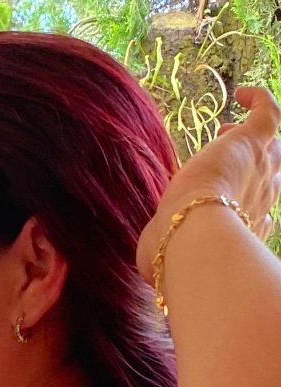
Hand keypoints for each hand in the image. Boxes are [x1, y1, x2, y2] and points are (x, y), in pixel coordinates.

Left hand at [137, 86, 280, 280]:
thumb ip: (162, 254)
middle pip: (270, 173)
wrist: (194, 240)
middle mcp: (262, 199)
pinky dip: (259, 100)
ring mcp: (261, 170)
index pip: (257, 206)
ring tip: (223, 131)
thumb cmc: (179, 255)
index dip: (241, 195)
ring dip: (250, 137)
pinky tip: (240, 93)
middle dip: (252, 163)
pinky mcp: (253, 143)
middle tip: (222, 158)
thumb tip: (148, 264)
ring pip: (271, 147)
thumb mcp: (168, 255)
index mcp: (248, 225)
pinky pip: (268, 113)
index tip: (219, 189)